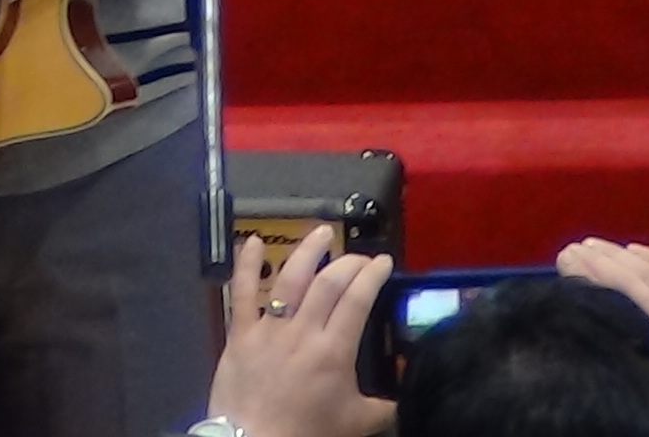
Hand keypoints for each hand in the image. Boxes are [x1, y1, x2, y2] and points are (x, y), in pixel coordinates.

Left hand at [207, 227, 395, 436]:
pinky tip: (250, 240)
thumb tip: (407, 397)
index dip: (372, 275)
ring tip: (322, 232)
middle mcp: (303, 331)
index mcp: (333, 351)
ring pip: (290, 278)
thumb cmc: (306, 432)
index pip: (357, 300)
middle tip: (360, 257)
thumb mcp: (355, 422)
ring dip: (308, 251)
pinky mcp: (241, 332)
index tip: (382, 262)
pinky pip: (242, 292)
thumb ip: (384, 407)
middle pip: (328, 283)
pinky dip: (246, 264)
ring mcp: (269, 328)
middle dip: (348, 262)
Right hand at [557, 238, 648, 418]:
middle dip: (606, 256)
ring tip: (598, 245)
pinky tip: (639, 252)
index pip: (631, 287)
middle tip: (574, 246)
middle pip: (643, 274)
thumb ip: (645, 345)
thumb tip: (611, 319)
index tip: (569, 256)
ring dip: (627, 254)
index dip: (598, 269)